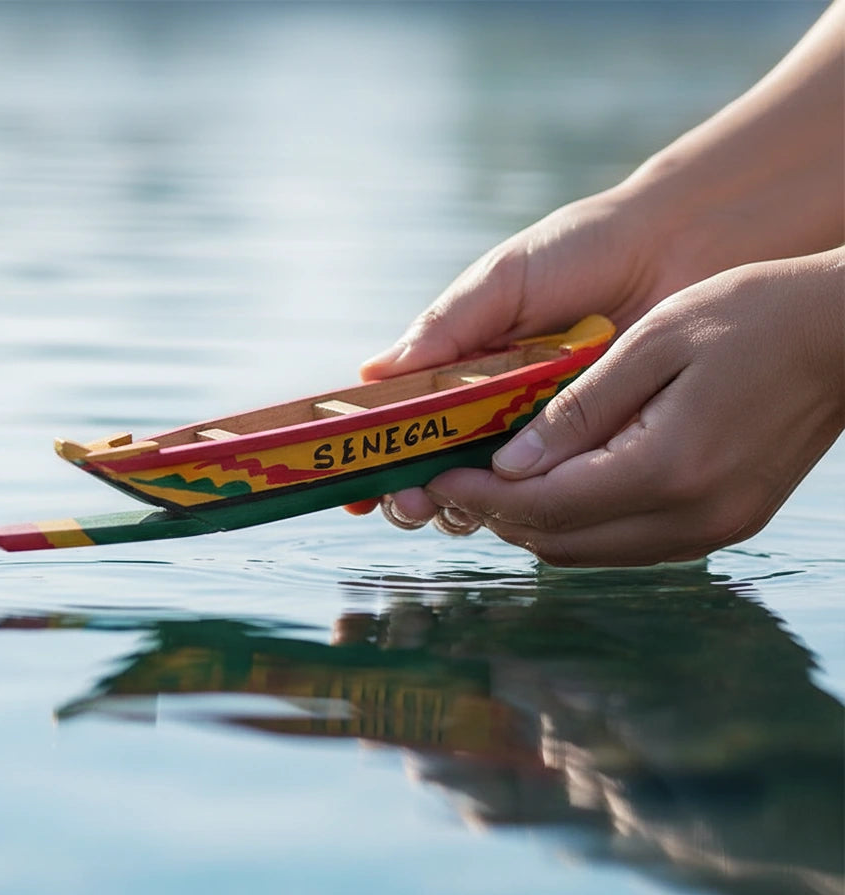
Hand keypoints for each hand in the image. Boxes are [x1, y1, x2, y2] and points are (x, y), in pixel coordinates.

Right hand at [357, 183, 745, 534]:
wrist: (679, 248)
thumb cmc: (581, 252)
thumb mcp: (503, 281)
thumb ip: (446, 327)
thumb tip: (371, 374)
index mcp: (459, 373)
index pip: (405, 428)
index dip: (377, 462)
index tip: (354, 489)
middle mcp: (493, 413)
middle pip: (436, 473)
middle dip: (413, 497)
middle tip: (412, 502)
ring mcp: (541, 437)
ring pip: (489, 493)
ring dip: (463, 507)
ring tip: (457, 504)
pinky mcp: (591, 451)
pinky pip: (554, 491)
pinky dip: (530, 504)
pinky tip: (518, 505)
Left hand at [409, 251, 843, 565]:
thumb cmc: (753, 315)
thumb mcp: (654, 342)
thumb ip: (578, 411)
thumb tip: (510, 465)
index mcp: (668, 466)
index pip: (545, 505)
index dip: (481, 497)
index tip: (437, 478)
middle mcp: (691, 517)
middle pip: (562, 543)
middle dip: (500, 516)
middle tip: (459, 479)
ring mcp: (712, 531)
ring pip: (591, 554)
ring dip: (537, 525)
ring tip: (499, 482)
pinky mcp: (724, 527)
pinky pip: (628, 545)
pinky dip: (582, 524)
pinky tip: (560, 485)